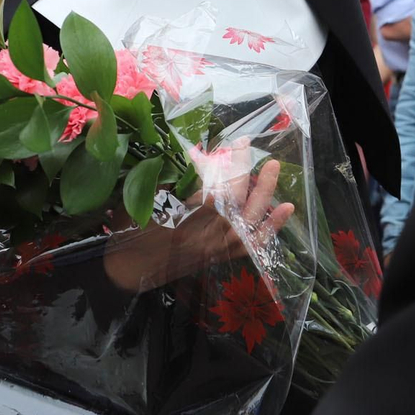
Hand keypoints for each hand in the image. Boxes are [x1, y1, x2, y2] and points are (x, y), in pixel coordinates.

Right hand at [103, 154, 293, 291]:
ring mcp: (218, 250)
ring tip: (274, 170)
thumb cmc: (132, 233)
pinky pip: (253, 244)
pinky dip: (270, 227)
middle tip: (254, 151)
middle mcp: (207, 235)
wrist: (130, 270)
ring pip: (251, 221)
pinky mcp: (220, 259)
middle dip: (249, 174)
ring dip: (265, 194)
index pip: (218, 187)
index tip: (237, 144)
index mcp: (186, 219)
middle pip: (239, 201)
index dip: (231, 165)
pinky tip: (284, 210)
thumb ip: (171, 181)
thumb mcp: (145, 201)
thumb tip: (196, 160)